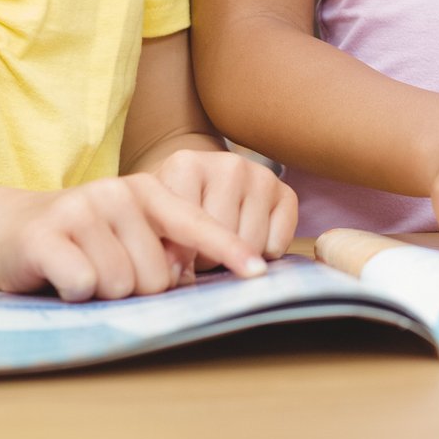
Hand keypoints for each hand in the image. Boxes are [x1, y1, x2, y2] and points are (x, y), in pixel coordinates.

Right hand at [0, 174, 267, 301]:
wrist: (10, 228)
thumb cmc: (84, 241)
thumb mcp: (131, 235)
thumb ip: (166, 249)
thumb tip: (189, 275)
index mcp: (148, 191)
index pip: (197, 226)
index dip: (229, 251)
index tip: (258, 273)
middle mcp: (118, 193)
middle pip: (156, 276)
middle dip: (136, 289)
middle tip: (106, 271)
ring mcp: (82, 210)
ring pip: (121, 285)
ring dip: (104, 294)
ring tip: (83, 270)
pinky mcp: (46, 235)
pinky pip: (85, 284)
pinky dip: (76, 292)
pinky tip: (62, 276)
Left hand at [148, 147, 297, 260]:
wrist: (196, 182)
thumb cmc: (169, 210)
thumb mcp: (152, 223)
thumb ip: (161, 247)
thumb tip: (183, 274)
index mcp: (187, 165)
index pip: (191, 231)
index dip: (184, 258)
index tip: (177, 264)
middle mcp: (229, 164)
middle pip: (224, 240)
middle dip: (210, 258)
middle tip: (199, 249)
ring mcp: (261, 175)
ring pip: (252, 246)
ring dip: (237, 258)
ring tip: (221, 243)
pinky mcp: (286, 192)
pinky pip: (277, 245)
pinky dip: (264, 254)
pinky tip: (248, 238)